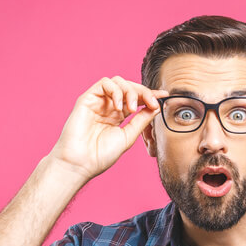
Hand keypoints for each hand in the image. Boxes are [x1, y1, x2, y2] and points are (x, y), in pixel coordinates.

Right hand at [48, 76, 168, 180]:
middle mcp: (108, 107)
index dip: (150, 95)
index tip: (164, 95)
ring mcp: (98, 102)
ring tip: (132, 109)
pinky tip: (119, 106)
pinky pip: (104, 83)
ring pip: (118, 82)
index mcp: (118, 116)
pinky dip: (116, 90)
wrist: (81, 163)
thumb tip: (156, 107)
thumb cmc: (101, 155)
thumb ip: (141, 121)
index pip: (137, 99)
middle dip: (144, 92)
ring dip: (130, 91)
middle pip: (130, 88)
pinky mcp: (87, 99)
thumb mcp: (128, 136)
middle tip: (152, 103)